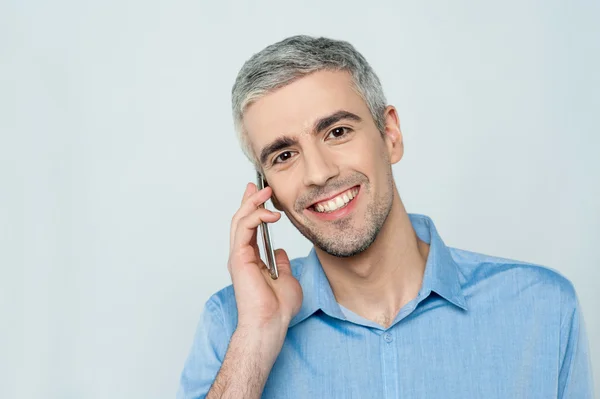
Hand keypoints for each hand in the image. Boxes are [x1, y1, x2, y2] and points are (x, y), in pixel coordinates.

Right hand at [228, 182, 302, 333]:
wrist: (271, 322)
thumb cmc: (278, 308)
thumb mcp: (286, 278)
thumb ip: (280, 263)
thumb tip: (279, 252)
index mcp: (251, 259)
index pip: (249, 228)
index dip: (253, 208)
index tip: (260, 194)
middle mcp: (242, 255)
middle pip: (241, 220)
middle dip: (250, 200)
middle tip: (261, 186)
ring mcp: (238, 256)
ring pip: (240, 220)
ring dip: (253, 203)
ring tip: (266, 192)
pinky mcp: (239, 256)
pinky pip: (244, 228)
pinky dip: (256, 216)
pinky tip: (271, 214)